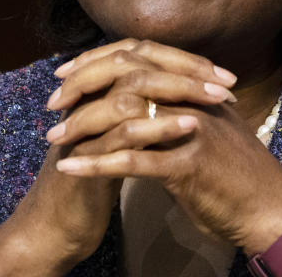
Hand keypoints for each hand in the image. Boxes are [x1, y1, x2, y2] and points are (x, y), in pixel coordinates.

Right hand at [0, 39, 237, 275]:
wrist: (57, 225)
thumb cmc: (94, 181)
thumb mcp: (119, 139)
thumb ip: (138, 113)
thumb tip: (178, 94)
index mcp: (95, 91)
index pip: (141, 56)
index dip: (182, 61)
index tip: (222, 73)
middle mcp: (86, 99)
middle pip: (135, 63)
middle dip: (184, 69)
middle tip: (224, 80)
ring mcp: (82, 123)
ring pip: (130, 91)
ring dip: (177, 91)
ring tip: (215, 98)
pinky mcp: (84, 154)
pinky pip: (122, 132)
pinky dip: (158, 126)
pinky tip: (189, 126)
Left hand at [49, 40, 281, 253]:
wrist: (271, 209)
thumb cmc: (237, 175)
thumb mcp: (210, 129)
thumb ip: (181, 110)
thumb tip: (146, 99)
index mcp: (195, 88)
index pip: (140, 57)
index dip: (99, 60)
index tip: (67, 72)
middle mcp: (193, 100)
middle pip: (128, 76)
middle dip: (84, 86)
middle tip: (53, 103)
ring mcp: (192, 130)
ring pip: (126, 116)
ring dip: (83, 126)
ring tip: (53, 138)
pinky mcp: (189, 165)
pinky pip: (133, 161)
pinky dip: (96, 164)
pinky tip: (69, 168)